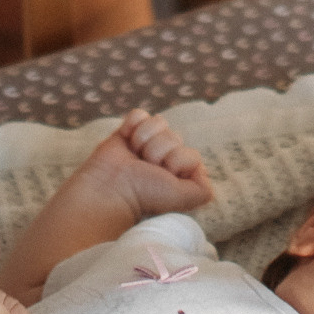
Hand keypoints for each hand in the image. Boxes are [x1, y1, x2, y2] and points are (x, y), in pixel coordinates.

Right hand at [84, 109, 212, 222]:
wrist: (111, 189)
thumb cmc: (144, 196)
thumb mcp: (181, 199)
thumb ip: (202, 190)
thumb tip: (203, 171)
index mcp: (179, 171)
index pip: (191, 152)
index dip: (176, 161)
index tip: (163, 176)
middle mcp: (165, 156)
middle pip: (174, 136)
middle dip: (158, 151)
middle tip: (145, 167)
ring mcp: (147, 142)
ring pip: (159, 122)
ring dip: (144, 139)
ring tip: (134, 157)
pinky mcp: (128, 131)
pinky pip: (139, 114)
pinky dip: (132, 125)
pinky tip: (126, 140)